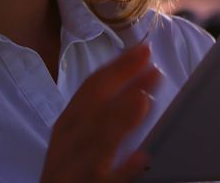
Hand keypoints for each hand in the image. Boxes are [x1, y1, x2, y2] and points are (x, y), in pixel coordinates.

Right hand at [41, 45, 161, 182]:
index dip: (117, 68)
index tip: (143, 50)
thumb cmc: (70, 170)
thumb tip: (138, 90)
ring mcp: (74, 171)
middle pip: (92, 110)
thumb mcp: (76, 140)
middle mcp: (67, 146)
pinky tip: (141, 159)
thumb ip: (99, 116)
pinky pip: (105, 182)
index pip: (91, 90)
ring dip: (117, 121)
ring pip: (95, 145)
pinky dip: (122, 171)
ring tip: (142, 100)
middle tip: (153, 68)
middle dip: (120, 87)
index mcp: (67, 128)